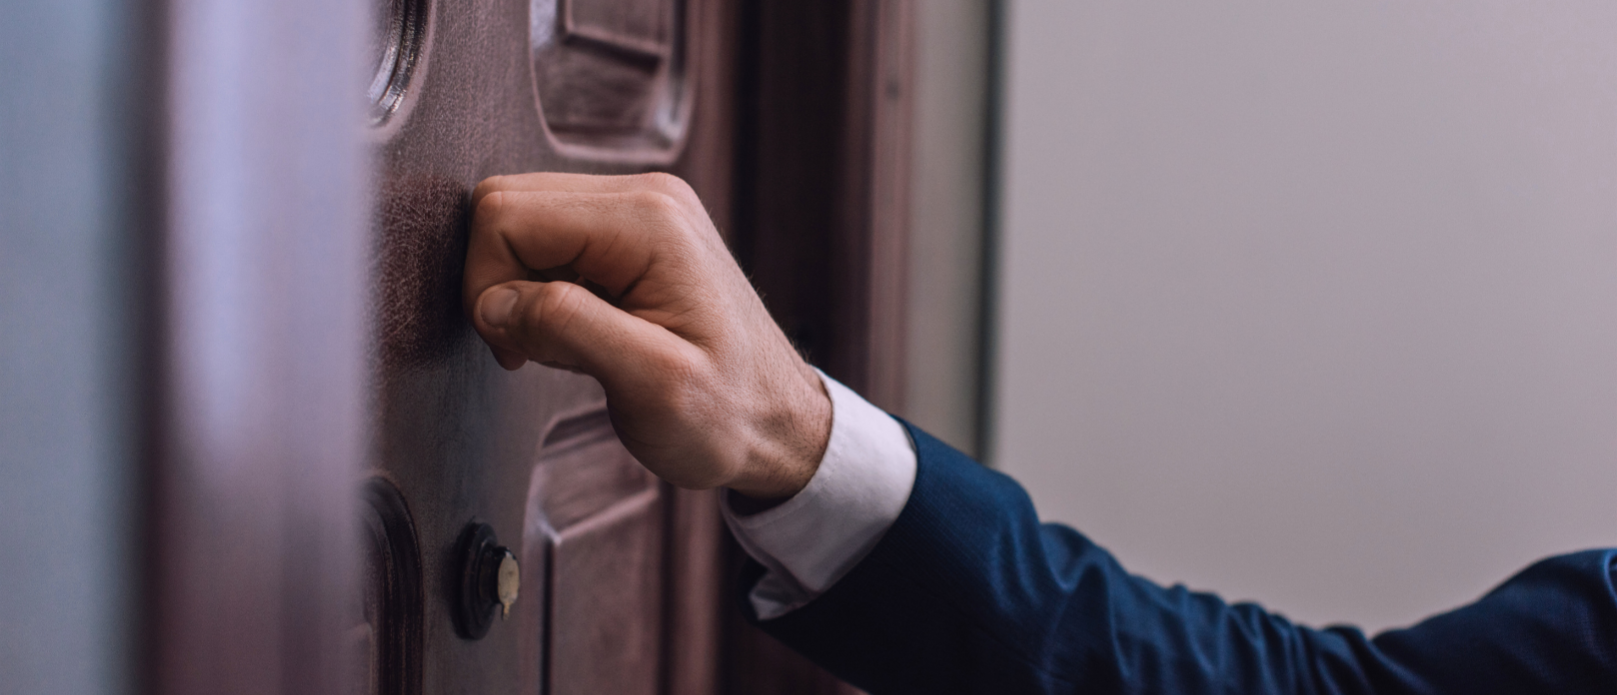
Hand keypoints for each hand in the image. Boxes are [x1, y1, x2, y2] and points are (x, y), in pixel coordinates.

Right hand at [463, 172, 829, 500]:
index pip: (506, 213)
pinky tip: (581, 334)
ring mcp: (641, 211)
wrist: (778, 422)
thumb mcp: (652, 384)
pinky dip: (545, 292)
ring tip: (570, 348)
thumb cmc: (730, 414)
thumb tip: (496, 302)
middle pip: (508, 205)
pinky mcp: (634, 234)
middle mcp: (645, 197)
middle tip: (535, 350)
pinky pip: (552, 241)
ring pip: (525, 222)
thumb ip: (570, 329)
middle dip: (500, 284)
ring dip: (522, 291)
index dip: (487, 285)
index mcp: (648, 221)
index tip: (518, 348)